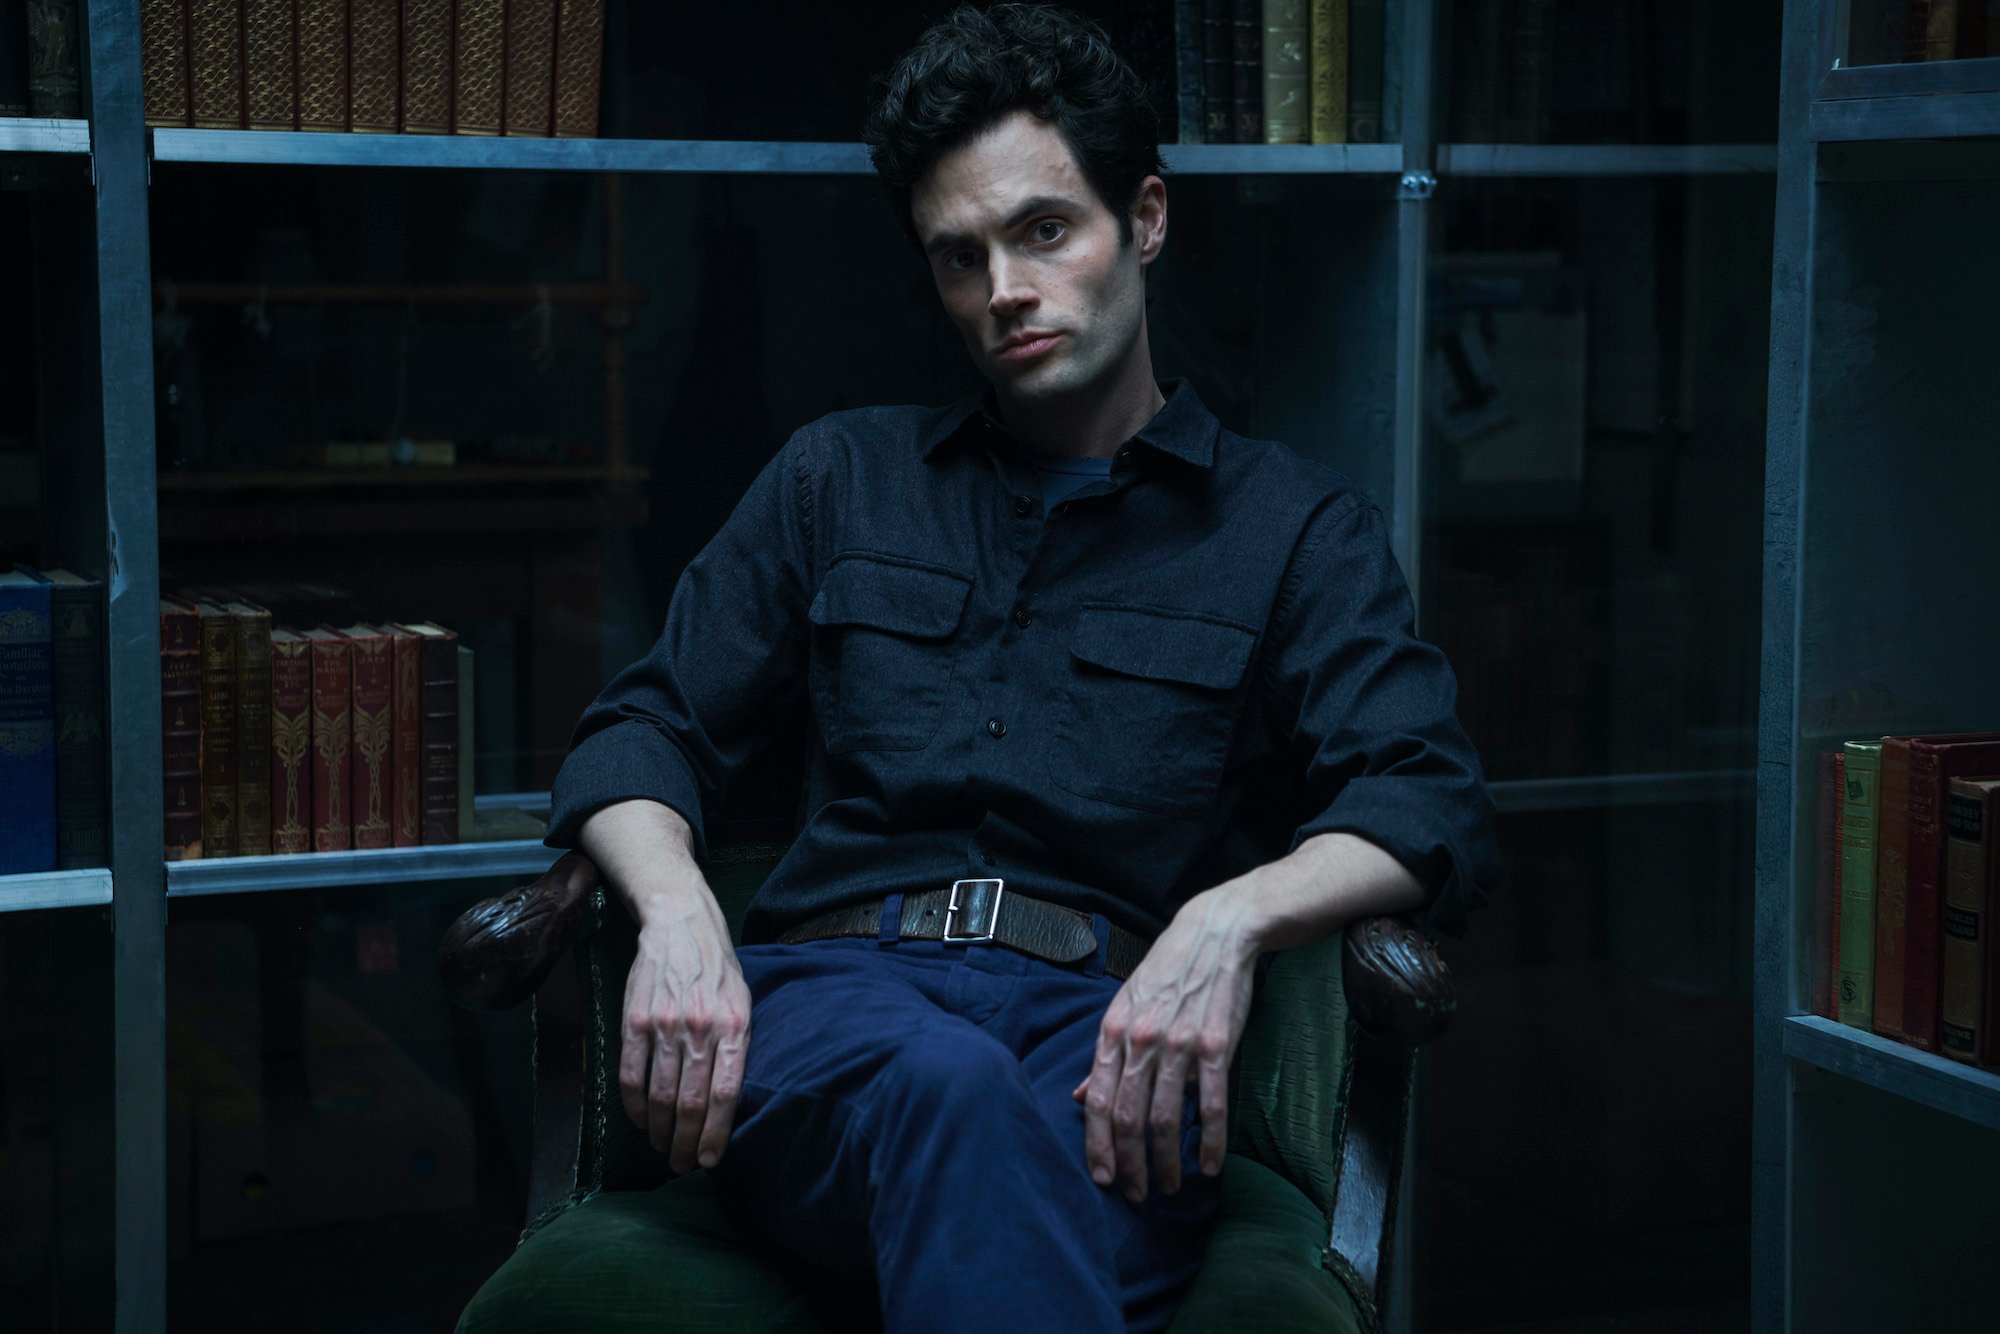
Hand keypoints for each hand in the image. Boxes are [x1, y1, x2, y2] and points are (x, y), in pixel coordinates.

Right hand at [619, 901, 752, 1174]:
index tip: (710, 1160)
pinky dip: (633, 1107)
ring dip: (659, 1131)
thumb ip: (737, 1047)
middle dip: (686, 1143)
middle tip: (682, 1164)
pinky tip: (640, 1121)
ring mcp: (665, 1024)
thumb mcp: (743, 1003)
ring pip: (659, 1096)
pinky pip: (631, 1075)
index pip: (725, 1094)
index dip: (716, 1135)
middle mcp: (700, 1028)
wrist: (681, 924)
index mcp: (735, 1026)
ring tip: (662, 1147)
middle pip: (691, 1103)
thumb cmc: (718, 969)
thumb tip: (729, 1103)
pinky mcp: (635, 1020)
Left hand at [1071, 889, 1259, 1203]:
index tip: (1102, 1178)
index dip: (1098, 1145)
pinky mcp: (1215, 1046)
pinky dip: (1210, 1141)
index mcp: (1113, 1031)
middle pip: (1129, 1118)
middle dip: (1130, 1164)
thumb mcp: (1125, 1005)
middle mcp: (1141, 1040)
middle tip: (1136, 1195)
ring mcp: (1179, 1045)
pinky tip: (1210, 1164)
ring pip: (1166, 1118)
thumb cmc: (1167, 971)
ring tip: (1171, 1187)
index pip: (1099, 1101)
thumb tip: (1083, 1097)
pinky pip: (1211, 1105)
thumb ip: (1105, 1055)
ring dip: (1167, 1162)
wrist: (1214, 933)